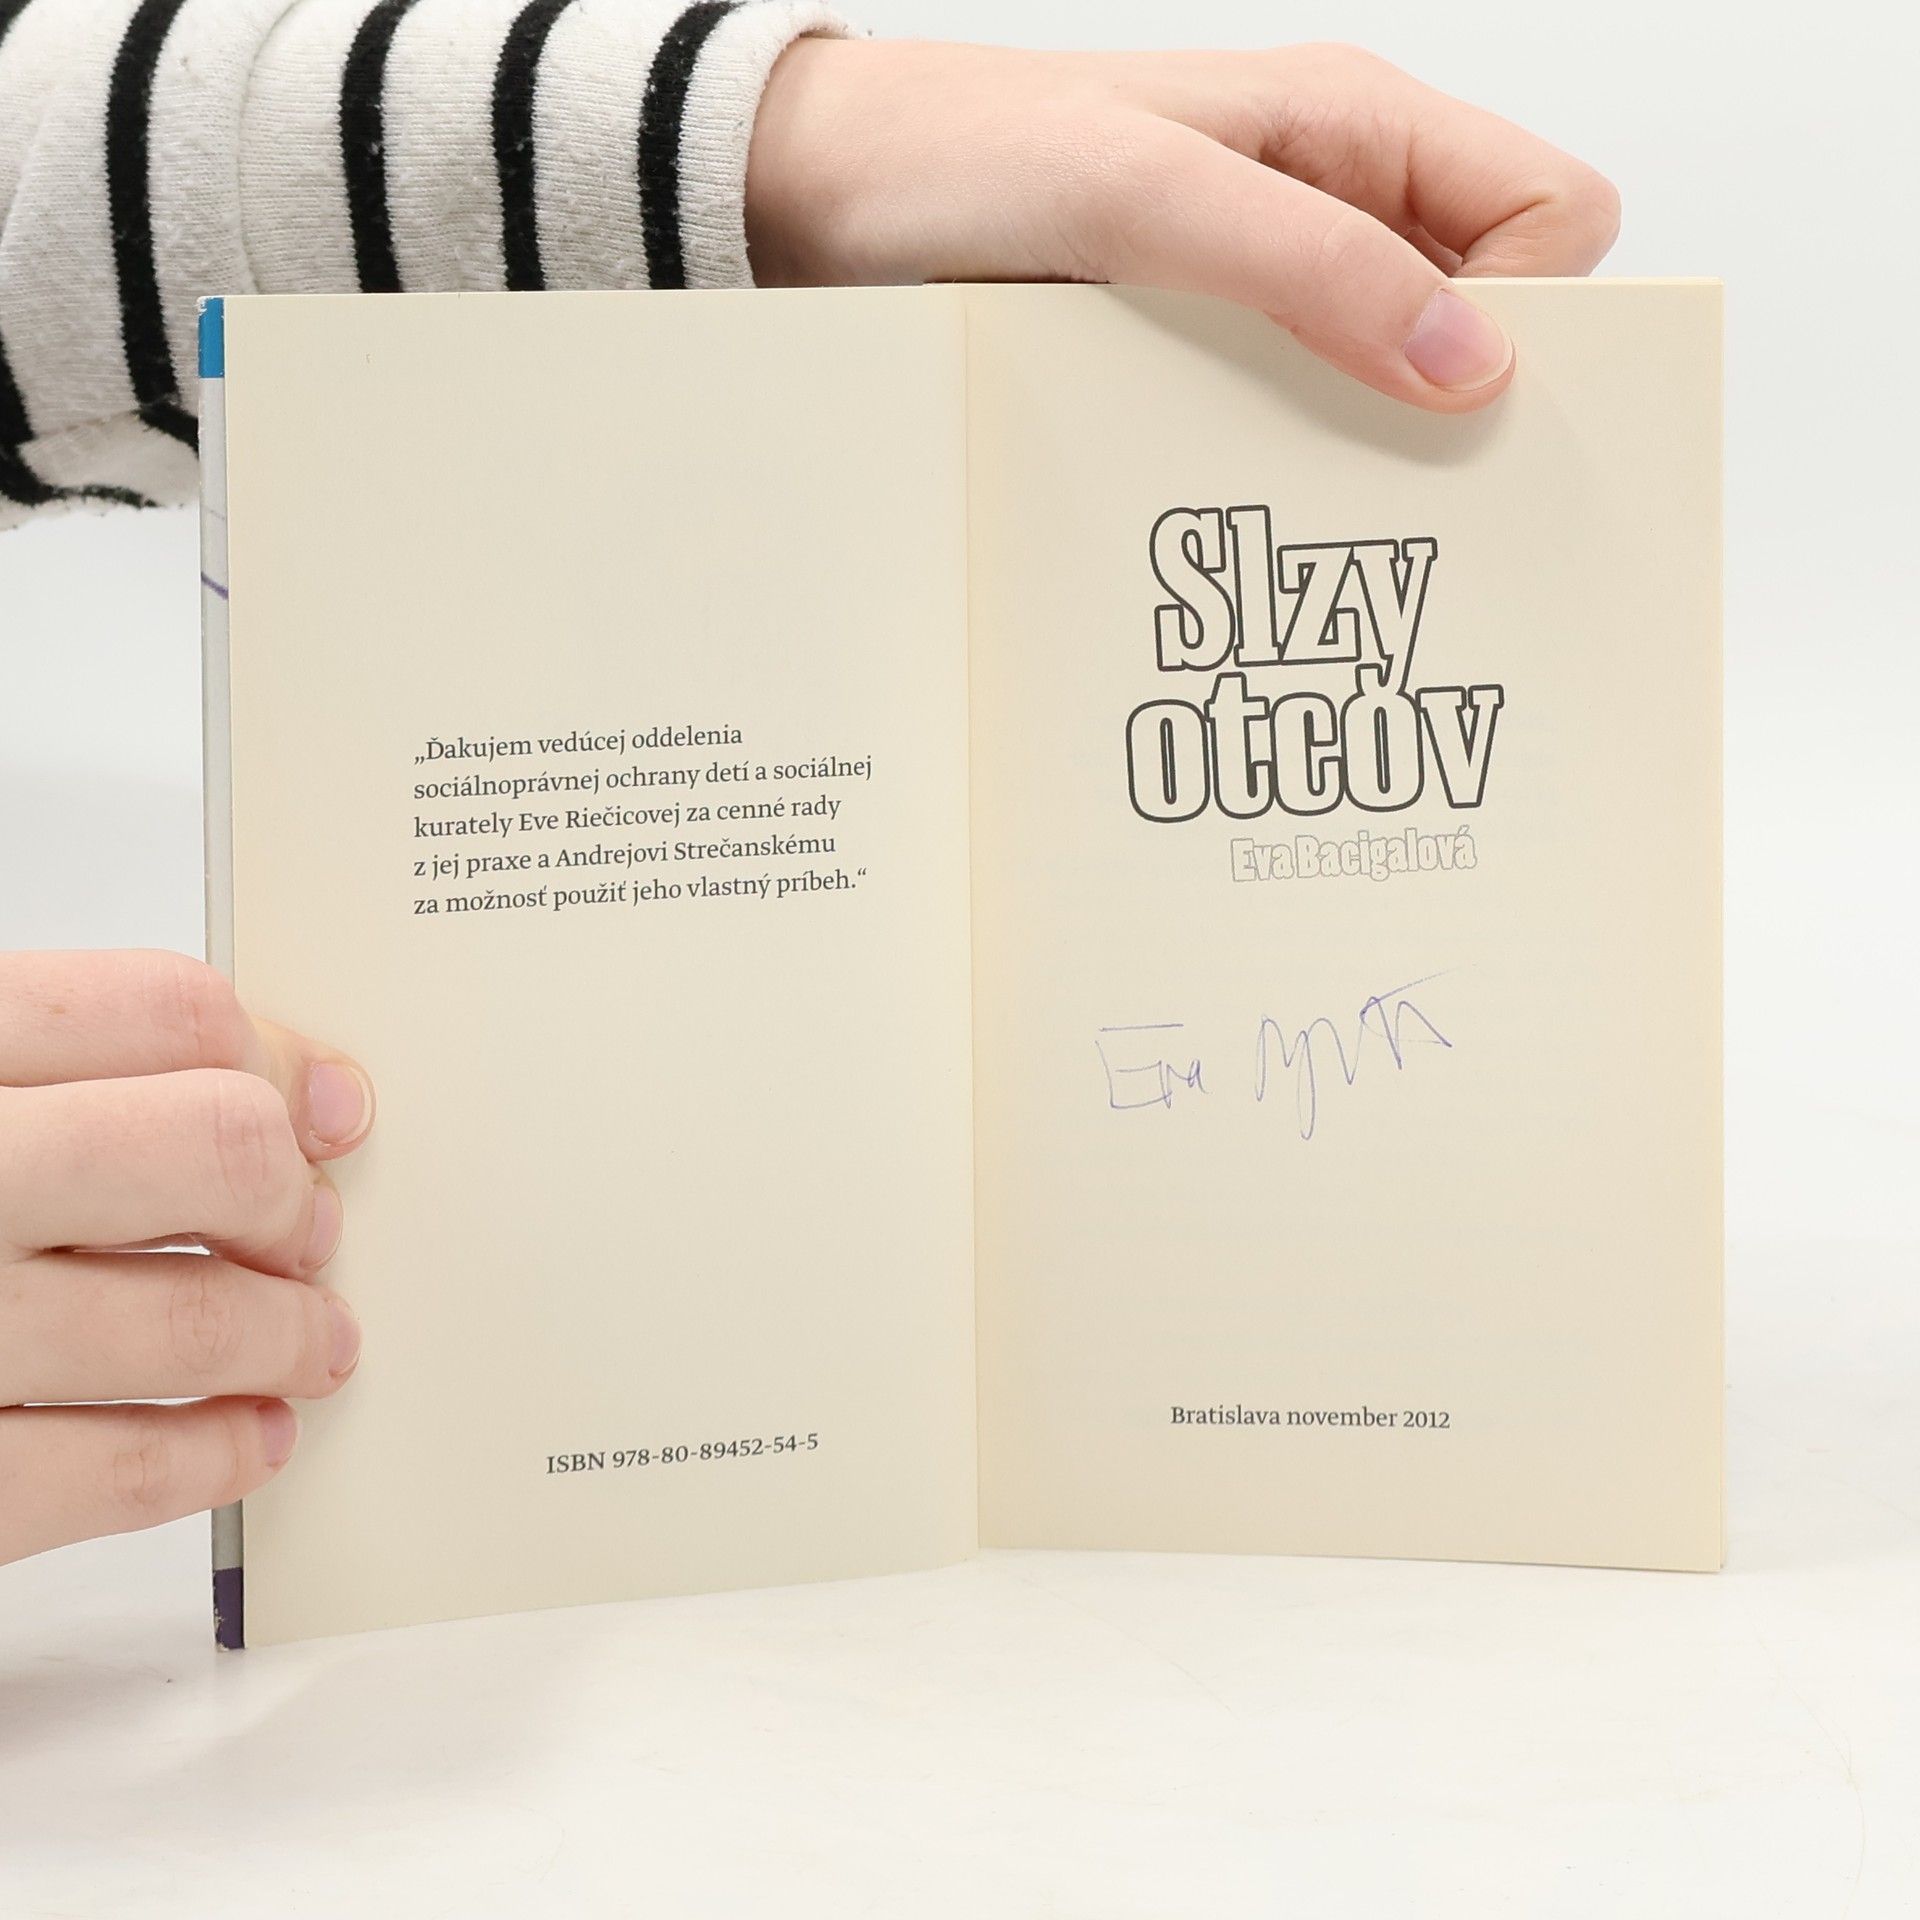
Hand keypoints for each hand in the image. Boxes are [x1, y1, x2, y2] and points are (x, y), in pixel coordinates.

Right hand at [0, 951, 371, 1564]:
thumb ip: (47, 1054)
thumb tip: (291, 1083)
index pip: (164, 1010)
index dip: (274, 1057)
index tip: (320, 1104)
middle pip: (209, 1149)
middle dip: (290, 1198)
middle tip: (308, 1228)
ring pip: (184, 1319)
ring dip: (286, 1334)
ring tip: (312, 1341)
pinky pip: (103, 1474)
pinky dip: (207, 1458)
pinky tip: (244, 1440)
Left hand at [746, 39, 1619, 411]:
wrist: (832, 191)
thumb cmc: (971, 154)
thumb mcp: (1147, 197)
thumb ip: (1312, 265)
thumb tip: (1472, 364)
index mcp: (1356, 127)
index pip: (1553, 213)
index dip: (1536, 308)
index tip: (1452, 396)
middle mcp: (1330, 201)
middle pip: (1486, 309)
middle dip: (1462, 400)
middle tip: (1390, 485)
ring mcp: (1265, 280)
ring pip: (1386, 377)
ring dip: (1362, 445)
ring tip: (1298, 504)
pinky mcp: (1200, 345)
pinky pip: (1289, 411)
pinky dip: (1280, 457)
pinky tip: (1235, 496)